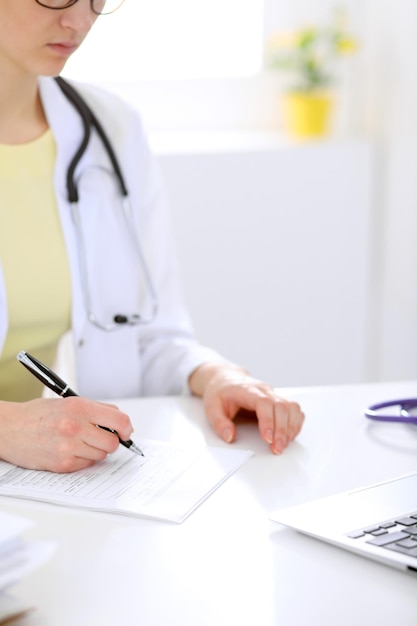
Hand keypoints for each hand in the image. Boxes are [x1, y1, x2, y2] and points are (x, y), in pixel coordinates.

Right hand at [0, 397, 133, 471]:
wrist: (9, 428)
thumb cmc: (38, 415)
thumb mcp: (68, 402)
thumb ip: (96, 410)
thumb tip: (120, 422)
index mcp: (80, 407)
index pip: (119, 420)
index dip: (127, 428)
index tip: (126, 432)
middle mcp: (75, 426)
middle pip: (113, 442)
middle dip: (110, 442)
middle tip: (100, 438)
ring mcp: (68, 446)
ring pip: (101, 455)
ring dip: (95, 450)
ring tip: (78, 442)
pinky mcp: (62, 463)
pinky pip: (86, 465)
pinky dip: (82, 460)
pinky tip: (68, 450)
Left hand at [189, 364, 304, 453]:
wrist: (226, 379)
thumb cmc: (220, 393)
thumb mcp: (211, 408)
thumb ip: (219, 423)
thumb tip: (230, 437)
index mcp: (247, 390)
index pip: (264, 403)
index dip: (269, 421)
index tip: (267, 439)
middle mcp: (264, 390)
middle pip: (282, 406)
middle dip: (282, 430)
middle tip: (276, 449)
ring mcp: (273, 394)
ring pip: (291, 407)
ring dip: (291, 427)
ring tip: (283, 444)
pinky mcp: (278, 400)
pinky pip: (294, 410)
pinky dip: (295, 423)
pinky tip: (288, 436)